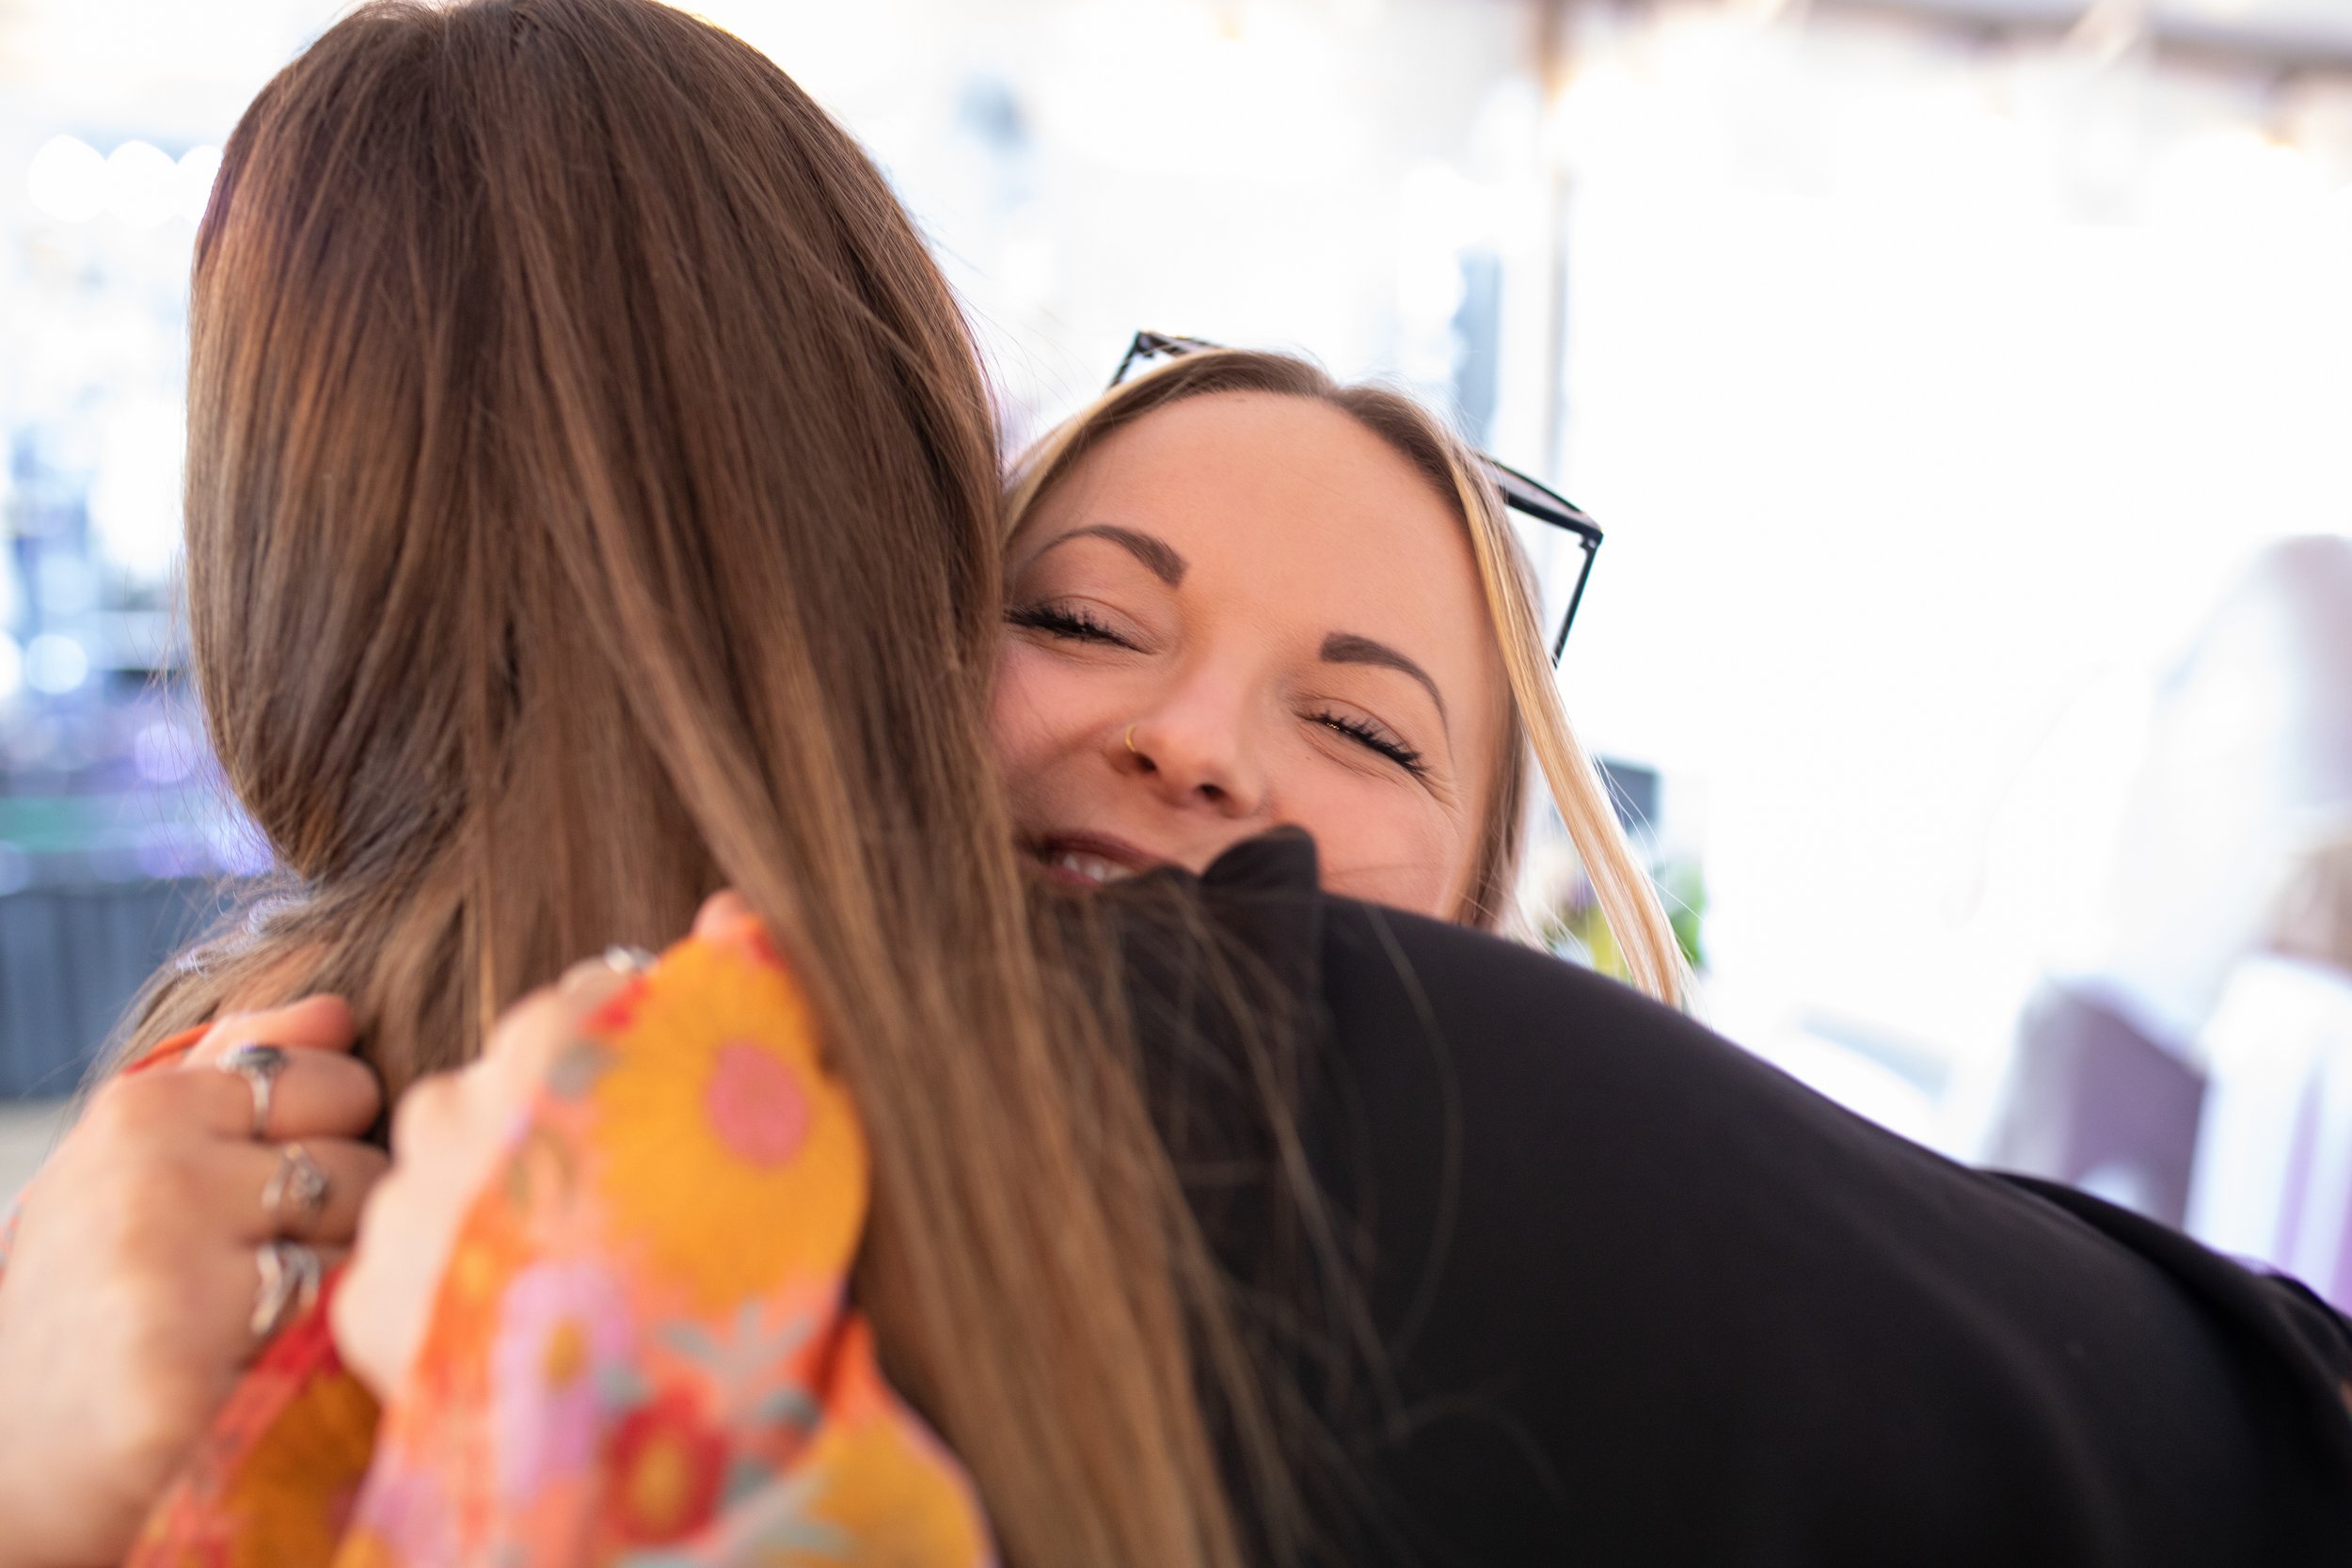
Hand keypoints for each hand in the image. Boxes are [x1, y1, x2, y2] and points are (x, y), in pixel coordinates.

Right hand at [0, 999, 386, 1567]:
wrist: (15, 1451)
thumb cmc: (100, 1287)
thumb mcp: (141, 1157)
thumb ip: (238, 1069)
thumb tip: (337, 1007)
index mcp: (145, 1109)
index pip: (339, 1082)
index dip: (328, 1142)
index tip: (264, 1193)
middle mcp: (155, 1176)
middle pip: (360, 1166)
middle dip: (335, 1221)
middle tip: (256, 1271)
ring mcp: (166, 1271)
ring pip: (358, 1247)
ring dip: (328, 1287)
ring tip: (251, 1319)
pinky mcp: (183, 1370)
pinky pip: (333, 1331)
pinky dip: (313, 1354)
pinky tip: (248, 1369)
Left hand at [332, 897, 755, 1399]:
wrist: (670, 1425)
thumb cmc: (753, 1257)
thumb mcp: (788, 1113)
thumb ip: (755, 1001)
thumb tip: (727, 906)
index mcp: (558, 1048)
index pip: (579, 1006)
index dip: (625, 1050)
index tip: (658, 1103)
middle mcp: (457, 1109)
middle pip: (495, 1088)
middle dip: (544, 1126)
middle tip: (616, 1196)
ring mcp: (404, 1209)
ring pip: (435, 1175)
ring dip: (483, 1203)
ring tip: (558, 1263)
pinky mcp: (369, 1305)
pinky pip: (399, 1267)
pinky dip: (444, 1285)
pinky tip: (510, 1317)